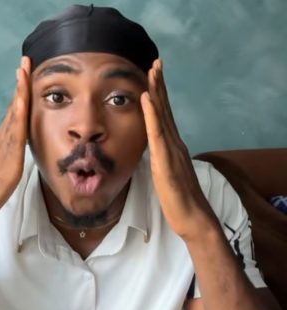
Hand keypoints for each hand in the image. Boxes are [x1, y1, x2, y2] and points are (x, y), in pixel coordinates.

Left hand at [140, 59, 218, 241]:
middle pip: (165, 110)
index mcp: (173, 147)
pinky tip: (148, 98)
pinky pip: (158, 134)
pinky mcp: (166, 161)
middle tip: (156, 62)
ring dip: (157, 92)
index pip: (164, 117)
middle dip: (160, 85)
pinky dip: (152, 115)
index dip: (159, 96)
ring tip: (153, 70)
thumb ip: (162, 158)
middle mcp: (174, 143)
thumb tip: (154, 149)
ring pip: (163, 117)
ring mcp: (172, 151)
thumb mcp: (166, 173)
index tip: (154, 76)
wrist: (192, 216)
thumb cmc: (179, 199)